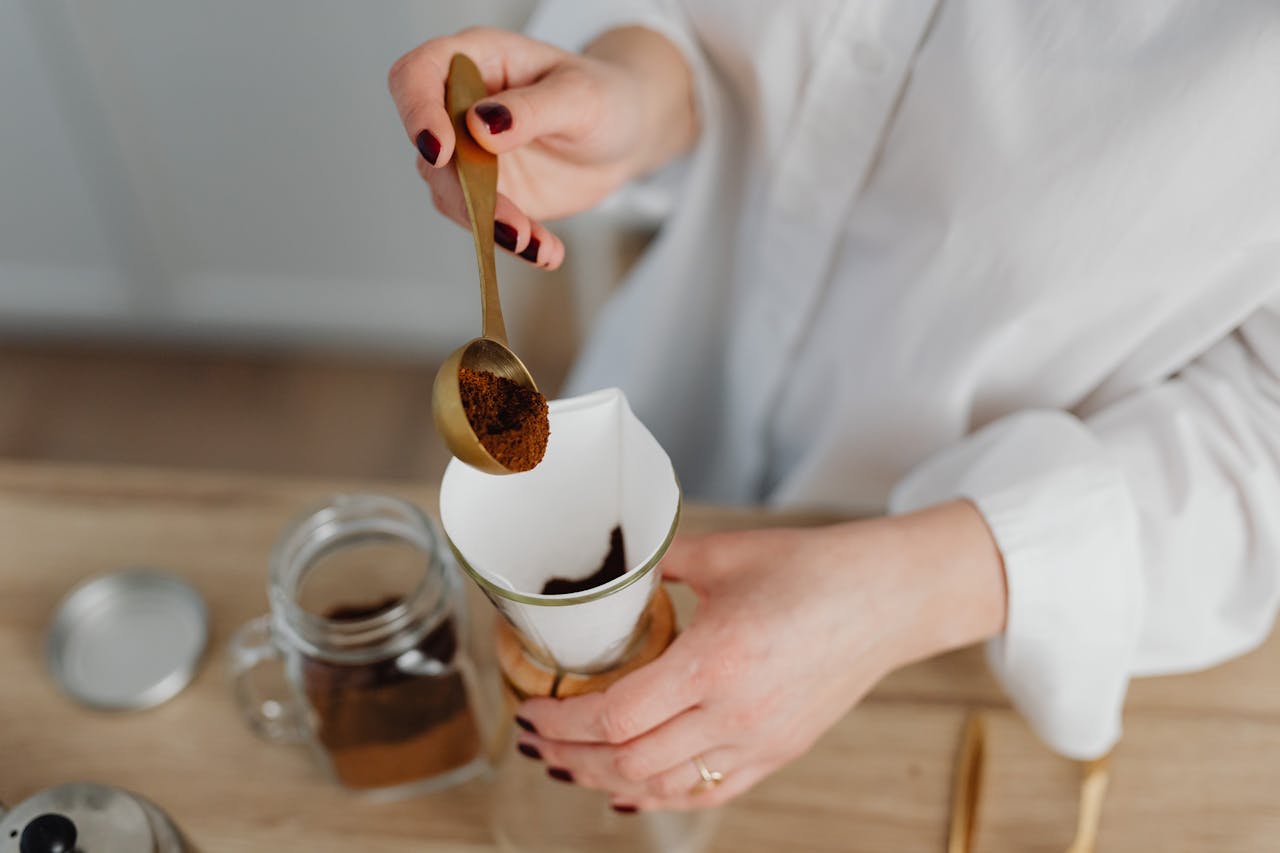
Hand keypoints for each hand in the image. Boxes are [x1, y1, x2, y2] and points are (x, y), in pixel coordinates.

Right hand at [388, 26, 696, 268]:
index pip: (415, 76)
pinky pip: (482, 223)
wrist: (624, 137)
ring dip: (489, 226)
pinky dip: (514, 243)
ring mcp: (469, 154)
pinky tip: (548, 251)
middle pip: (430, 149)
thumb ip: (532, 108)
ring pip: (451, 194)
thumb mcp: (580, 97)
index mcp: (475, 60)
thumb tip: (480, 125)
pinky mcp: (486, 193)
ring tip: (538, 246)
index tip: (443, 151)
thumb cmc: (605, 97)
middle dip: (468, 193)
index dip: (417, 112)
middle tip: (513, 227)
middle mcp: (460, 106)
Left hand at [513, 500, 1006, 810]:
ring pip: (663, 786)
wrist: (887, 596)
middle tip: (538, 737)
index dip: (563, 721)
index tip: (533, 709)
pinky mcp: (780, 752)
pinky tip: (629, 790)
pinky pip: (708, 792)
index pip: (616, 716)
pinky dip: (660, 796)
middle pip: (629, 761)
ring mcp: (761, 741)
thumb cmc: (813, 567)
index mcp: (717, 661)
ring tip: (570, 764)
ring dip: (606, 780)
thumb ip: (658, 570)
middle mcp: (737, 713)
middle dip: (572, 755)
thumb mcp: (724, 555)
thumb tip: (613, 578)